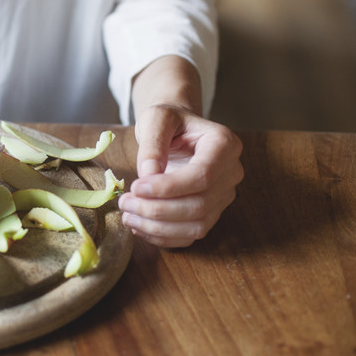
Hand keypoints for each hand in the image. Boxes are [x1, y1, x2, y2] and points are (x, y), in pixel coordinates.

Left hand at [118, 104, 243, 247]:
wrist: (177, 132)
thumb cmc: (169, 122)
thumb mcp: (156, 119)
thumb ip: (152, 143)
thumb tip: (148, 174)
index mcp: (224, 144)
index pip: (202, 175)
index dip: (168, 187)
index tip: (137, 187)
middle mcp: (231, 173)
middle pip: (199, 205)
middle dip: (157, 209)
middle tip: (125, 202)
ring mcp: (223, 196)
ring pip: (196, 225)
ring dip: (158, 227)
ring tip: (128, 216)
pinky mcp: (211, 212)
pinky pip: (190, 235)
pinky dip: (163, 236)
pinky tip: (139, 226)